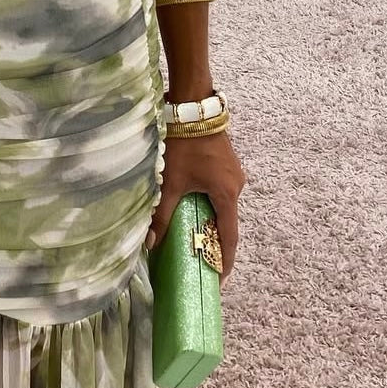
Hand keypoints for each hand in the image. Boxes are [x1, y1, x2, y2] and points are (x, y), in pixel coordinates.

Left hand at [145, 128, 246, 282]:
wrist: (192, 108)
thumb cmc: (183, 146)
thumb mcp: (171, 183)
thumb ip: (162, 215)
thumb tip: (150, 243)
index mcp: (227, 195)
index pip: (230, 237)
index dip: (225, 260)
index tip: (220, 280)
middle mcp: (236, 185)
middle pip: (227, 221)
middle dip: (215, 241)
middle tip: (202, 260)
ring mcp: (233, 173)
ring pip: (223, 205)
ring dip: (211, 220)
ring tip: (195, 236)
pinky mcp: (226, 162)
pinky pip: (220, 191)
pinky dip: (209, 203)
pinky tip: (194, 207)